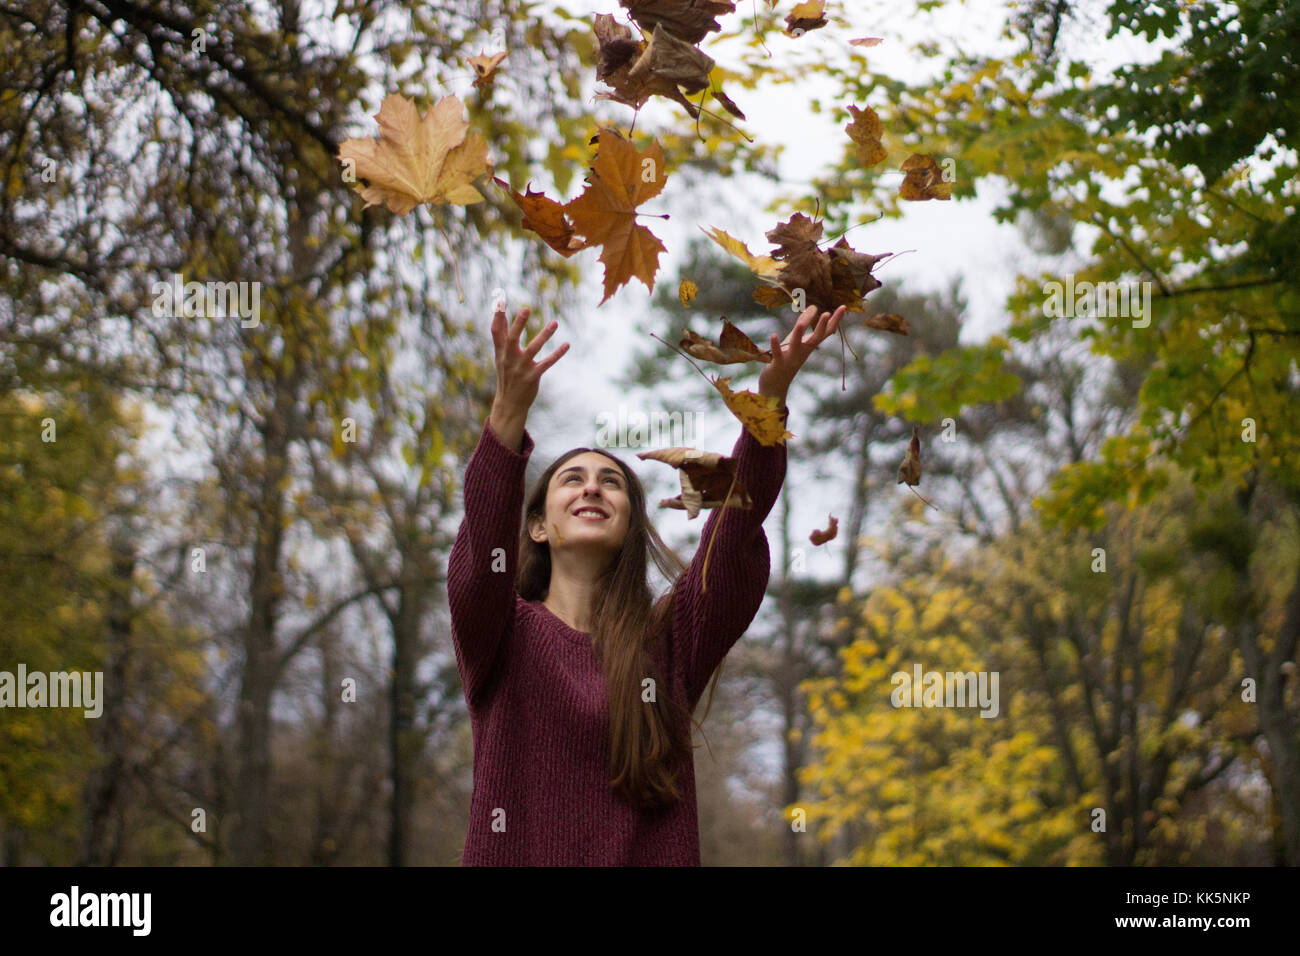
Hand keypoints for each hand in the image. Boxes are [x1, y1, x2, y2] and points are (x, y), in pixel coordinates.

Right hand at [488, 306, 567, 448]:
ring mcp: (521, 368)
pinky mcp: (532, 376)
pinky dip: (557, 354)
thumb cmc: (507, 375)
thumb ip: (501, 336)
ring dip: (544, 335)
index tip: (500, 300)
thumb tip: (499, 315)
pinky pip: (546, 363)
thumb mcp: (501, 357)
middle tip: (526, 309)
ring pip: (533, 349)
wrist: (509, 403)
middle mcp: (509, 359)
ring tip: (555, 323)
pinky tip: (566, 345)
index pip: (496, 332)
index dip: (497, 317)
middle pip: (512, 339)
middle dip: (518, 324)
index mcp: (500, 352)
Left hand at [757, 304, 845, 403]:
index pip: (826, 332)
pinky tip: (774, 335)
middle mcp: (803, 351)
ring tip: (800, 323)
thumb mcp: (795, 340)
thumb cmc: (786, 359)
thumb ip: (803, 324)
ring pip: (796, 344)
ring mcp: (791, 358)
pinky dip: (776, 345)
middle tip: (826, 313)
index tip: (844, 307)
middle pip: (815, 338)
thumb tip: (813, 306)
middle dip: (821, 327)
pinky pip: (777, 354)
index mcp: (809, 345)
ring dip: (798, 333)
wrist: (776, 385)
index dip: (835, 320)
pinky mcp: (778, 363)